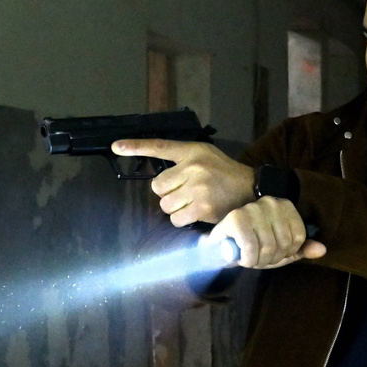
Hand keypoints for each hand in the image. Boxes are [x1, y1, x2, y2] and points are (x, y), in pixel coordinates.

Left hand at [112, 139, 254, 226]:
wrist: (251, 188)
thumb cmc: (223, 172)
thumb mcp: (204, 155)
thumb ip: (182, 161)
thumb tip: (157, 182)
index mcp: (192, 152)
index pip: (159, 147)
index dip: (135, 146)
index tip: (115, 146)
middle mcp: (193, 168)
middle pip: (158, 187)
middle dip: (168, 193)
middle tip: (185, 192)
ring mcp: (198, 189)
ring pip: (166, 205)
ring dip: (175, 208)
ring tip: (192, 202)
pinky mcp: (202, 208)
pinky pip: (177, 219)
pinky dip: (182, 219)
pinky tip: (196, 213)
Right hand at [208, 197, 326, 269]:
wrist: (220, 246)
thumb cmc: (254, 246)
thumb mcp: (281, 250)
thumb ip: (302, 249)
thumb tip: (322, 250)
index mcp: (285, 206)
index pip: (299, 238)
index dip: (287, 253)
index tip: (274, 253)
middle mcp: (270, 203)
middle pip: (284, 244)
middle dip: (271, 259)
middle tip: (259, 258)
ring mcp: (253, 208)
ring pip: (268, 247)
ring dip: (258, 261)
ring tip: (250, 257)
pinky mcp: (236, 218)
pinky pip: (250, 247)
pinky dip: (247, 259)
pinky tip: (241, 257)